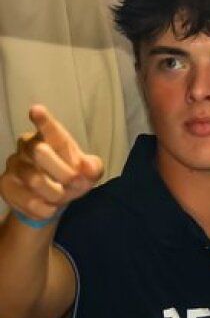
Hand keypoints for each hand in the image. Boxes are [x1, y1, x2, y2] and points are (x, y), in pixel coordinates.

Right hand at [1, 105, 103, 224]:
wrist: (51, 200)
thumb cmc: (71, 176)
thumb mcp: (88, 173)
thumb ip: (93, 167)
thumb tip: (88, 167)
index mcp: (50, 137)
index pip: (48, 129)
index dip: (43, 120)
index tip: (36, 110)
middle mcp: (28, 146)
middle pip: (41, 152)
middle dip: (63, 171)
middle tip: (75, 181)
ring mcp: (14, 164)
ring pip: (34, 179)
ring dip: (55, 192)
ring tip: (63, 196)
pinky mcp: (5, 184)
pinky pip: (26, 199)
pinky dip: (43, 207)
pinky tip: (49, 207)